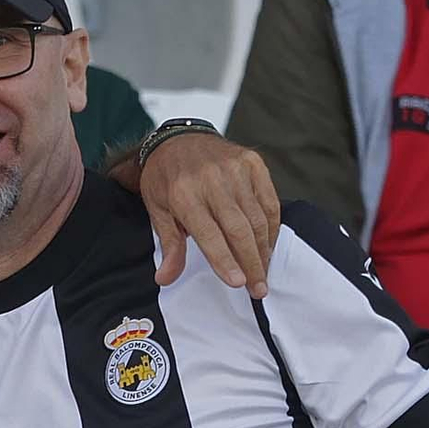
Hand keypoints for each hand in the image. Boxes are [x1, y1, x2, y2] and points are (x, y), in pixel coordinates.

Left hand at [136, 134, 279, 296]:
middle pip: (239, 229)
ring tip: (263, 273)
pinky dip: (271, 227)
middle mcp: (212, 180)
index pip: (209, 234)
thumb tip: (165, 279)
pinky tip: (268, 246)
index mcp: (184, 194)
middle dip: (251, 263)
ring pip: (257, 217)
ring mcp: (236, 170)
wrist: (178, 138)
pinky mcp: (253, 164)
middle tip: (258, 289)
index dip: (225, 260)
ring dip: (263, 250)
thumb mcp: (157, 210)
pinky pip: (269, 201)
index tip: (238, 283)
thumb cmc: (166, 178)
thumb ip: (169, 246)